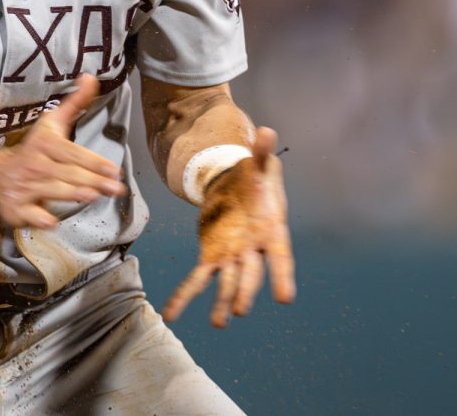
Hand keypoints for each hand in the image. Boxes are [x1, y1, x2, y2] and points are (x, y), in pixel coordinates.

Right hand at [0, 74, 126, 228]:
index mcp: (44, 144)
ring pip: (52, 191)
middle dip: (93, 180)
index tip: (114, 170)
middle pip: (67, 173)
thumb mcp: (52, 124)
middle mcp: (34, 164)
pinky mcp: (17, 209)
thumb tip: (91, 76)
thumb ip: (75, 103)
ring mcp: (24, 187)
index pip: (73, 153)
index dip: (94, 162)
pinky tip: (53, 221)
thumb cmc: (34, 150)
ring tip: (92, 196)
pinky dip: (40, 218)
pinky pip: (29, 214)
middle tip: (116, 189)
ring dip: (71, 193)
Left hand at [163, 127, 295, 326]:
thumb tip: (267, 132)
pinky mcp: (212, 256)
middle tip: (240, 309)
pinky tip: (171, 315)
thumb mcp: (258, 165)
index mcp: (271, 231)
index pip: (281, 259)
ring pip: (226, 282)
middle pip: (250, 274)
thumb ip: (262, 153)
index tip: (285, 298)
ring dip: (221, 302)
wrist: (236, 186)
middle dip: (245, 291)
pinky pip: (198, 279)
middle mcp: (253, 249)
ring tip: (218, 323)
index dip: (283, 277)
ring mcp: (232, 256)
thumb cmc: (254, 179)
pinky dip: (184, 297)